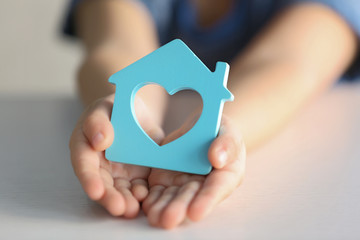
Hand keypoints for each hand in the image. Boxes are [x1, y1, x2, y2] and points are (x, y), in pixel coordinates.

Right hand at [69, 94, 163, 217]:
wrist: (135, 110)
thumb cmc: (114, 107)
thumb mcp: (104, 107)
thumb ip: (97, 121)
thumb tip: (99, 141)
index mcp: (85, 148)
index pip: (84, 165)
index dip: (89, 180)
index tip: (96, 191)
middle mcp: (100, 165)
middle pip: (102, 184)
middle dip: (110, 198)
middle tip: (119, 208)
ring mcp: (119, 172)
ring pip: (120, 190)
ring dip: (126, 201)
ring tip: (133, 209)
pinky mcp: (137, 175)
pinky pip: (139, 186)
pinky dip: (142, 194)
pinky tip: (147, 198)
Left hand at [142, 114, 245, 228]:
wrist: (199, 127)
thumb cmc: (218, 130)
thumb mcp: (227, 131)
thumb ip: (226, 144)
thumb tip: (217, 159)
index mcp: (225, 175)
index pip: (217, 189)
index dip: (206, 200)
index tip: (196, 212)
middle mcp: (203, 185)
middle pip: (191, 197)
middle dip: (180, 208)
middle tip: (170, 219)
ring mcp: (182, 183)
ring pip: (173, 198)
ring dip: (164, 208)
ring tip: (155, 218)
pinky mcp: (165, 179)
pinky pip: (158, 191)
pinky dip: (152, 199)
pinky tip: (146, 206)